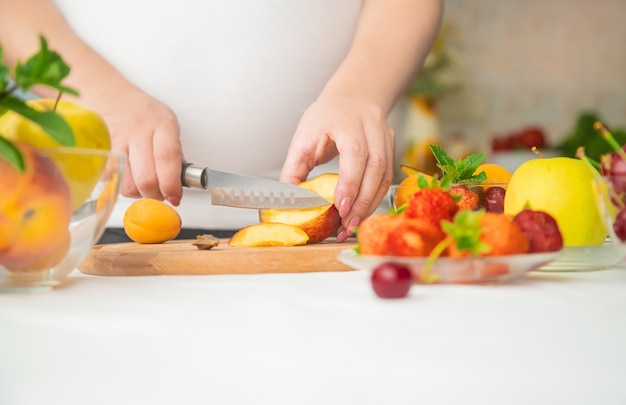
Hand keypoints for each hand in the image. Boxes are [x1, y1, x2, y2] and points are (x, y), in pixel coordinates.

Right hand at [95, 90, 183, 205]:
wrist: (108, 93)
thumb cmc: (142, 112)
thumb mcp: (166, 124)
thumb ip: (174, 152)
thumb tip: (180, 181)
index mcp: (162, 124)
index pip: (168, 158)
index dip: (171, 184)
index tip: (175, 197)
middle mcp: (139, 130)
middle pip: (146, 177)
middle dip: (155, 194)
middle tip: (159, 194)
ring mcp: (116, 138)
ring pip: (126, 182)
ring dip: (137, 192)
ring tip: (142, 185)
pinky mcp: (98, 148)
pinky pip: (109, 178)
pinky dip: (118, 183)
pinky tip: (125, 173)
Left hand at [280, 93, 394, 241]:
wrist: (353, 97)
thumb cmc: (326, 117)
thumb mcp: (303, 138)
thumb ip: (294, 169)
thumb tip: (288, 201)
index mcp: (348, 122)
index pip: (355, 153)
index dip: (350, 182)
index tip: (340, 208)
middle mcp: (372, 128)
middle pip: (375, 168)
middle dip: (361, 202)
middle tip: (346, 226)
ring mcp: (386, 138)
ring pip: (385, 177)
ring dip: (369, 205)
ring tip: (351, 225)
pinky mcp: (391, 149)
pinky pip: (387, 179)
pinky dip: (374, 199)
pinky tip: (361, 213)